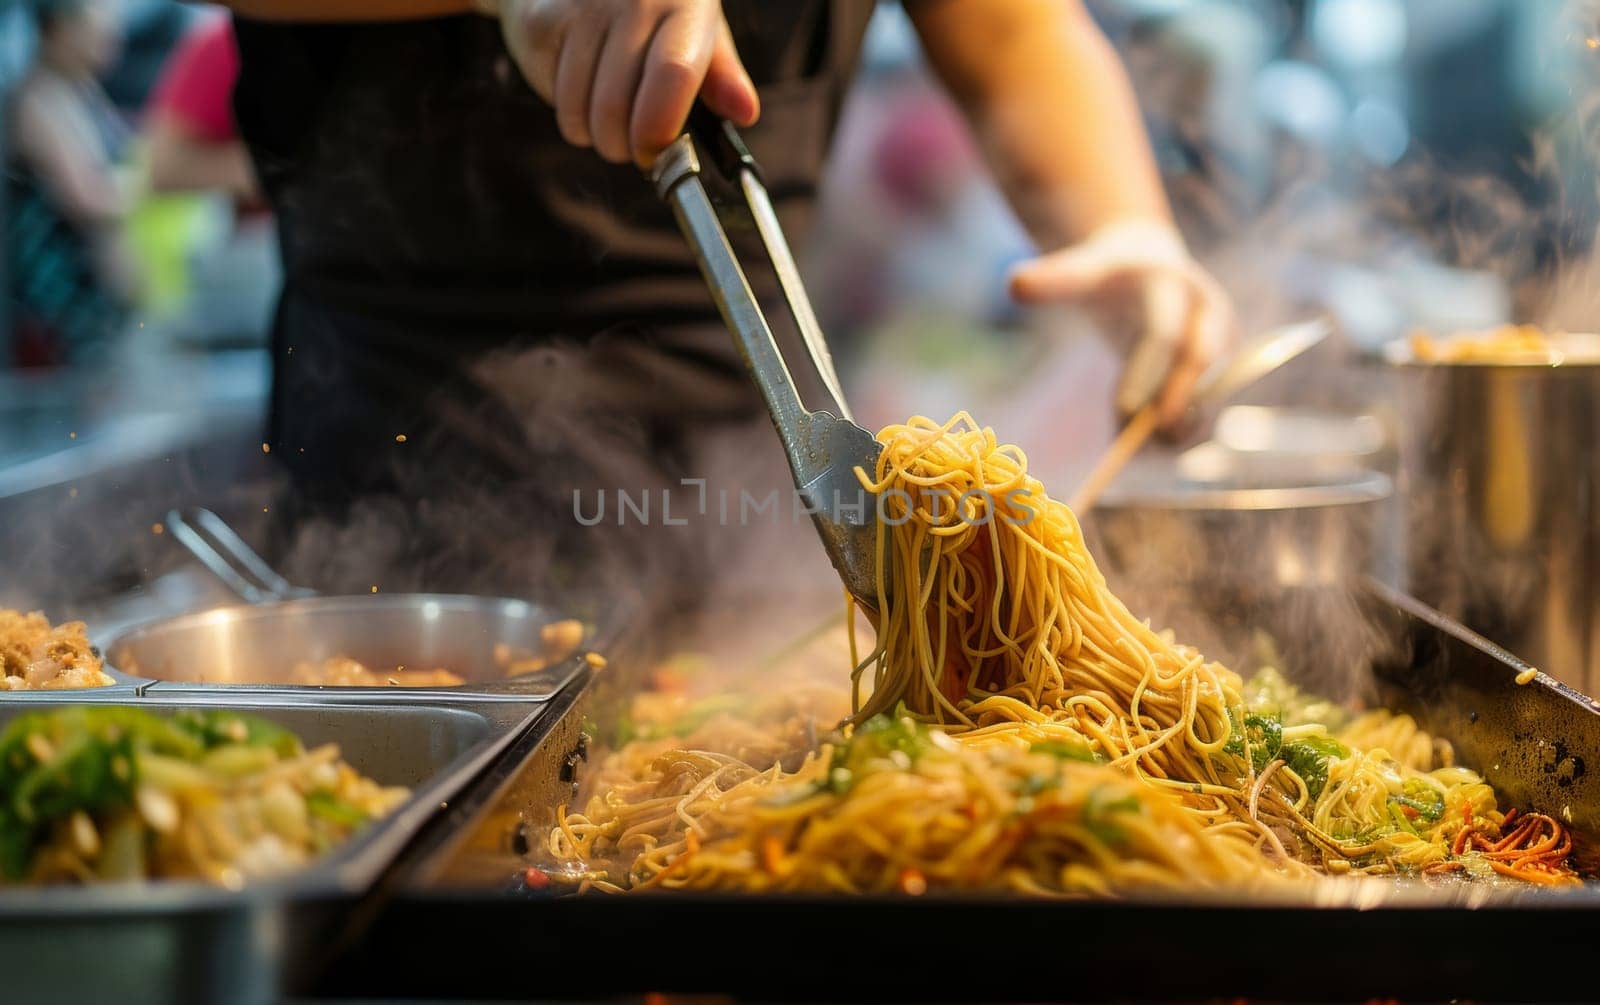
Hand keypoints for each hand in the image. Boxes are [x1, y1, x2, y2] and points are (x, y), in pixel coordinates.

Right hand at [481, 0, 759, 167]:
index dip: (660, 129)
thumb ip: (722, 75)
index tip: (658, 155)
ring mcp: (583, 8)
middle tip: (632, 148)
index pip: (672, 74)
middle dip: (624, 146)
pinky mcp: (542, 22)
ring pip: (584, 112)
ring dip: (596, 137)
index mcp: (684, 3)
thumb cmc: (651, 12)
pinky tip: (582, 92)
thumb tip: (745, 111)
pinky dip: (570, 114)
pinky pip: (556, 98)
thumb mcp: (697, 32)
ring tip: (608, 123)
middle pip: (619, 106)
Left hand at [1008, 220, 1235, 429]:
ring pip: (1211, 398)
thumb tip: (1014, 284)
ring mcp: (1222, 346)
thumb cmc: (1111, 275)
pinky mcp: (1220, 373)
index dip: (1146, 374)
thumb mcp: (1084, 271)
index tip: (1124, 410)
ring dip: (1178, 429)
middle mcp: (1209, 315)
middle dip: (1177, 405)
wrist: (1152, 270)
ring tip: (1134, 445)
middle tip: (1145, 440)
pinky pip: (1205, 414)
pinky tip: (1142, 443)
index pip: (1164, 334)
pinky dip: (1176, 436)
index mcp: (1174, 286)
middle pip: (1201, 367)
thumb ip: (1055, 280)